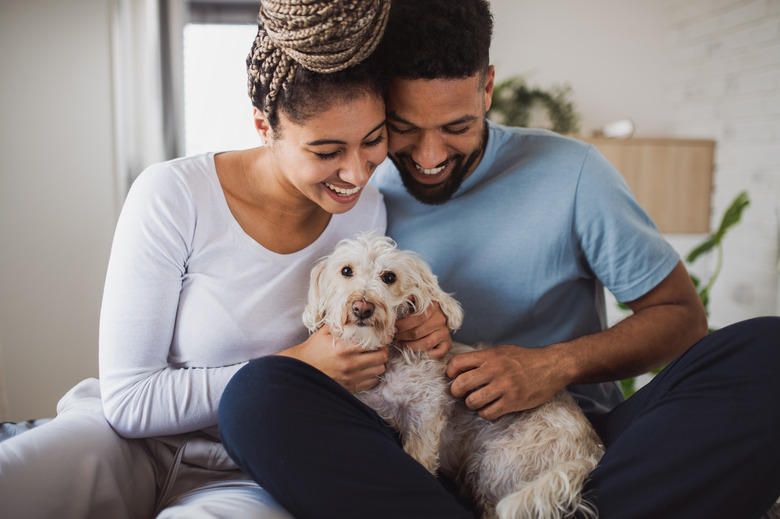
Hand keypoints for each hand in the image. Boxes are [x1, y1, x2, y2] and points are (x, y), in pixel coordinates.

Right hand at [276, 325, 387, 392]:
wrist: (301, 370)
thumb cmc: (313, 349)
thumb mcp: (325, 332)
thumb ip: (341, 323)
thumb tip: (355, 314)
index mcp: (345, 348)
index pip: (375, 342)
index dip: (382, 338)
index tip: (382, 336)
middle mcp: (350, 363)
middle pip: (382, 357)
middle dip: (383, 350)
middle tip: (380, 346)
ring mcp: (351, 377)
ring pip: (379, 370)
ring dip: (379, 363)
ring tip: (373, 357)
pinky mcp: (350, 387)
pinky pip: (372, 382)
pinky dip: (373, 375)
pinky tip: (367, 369)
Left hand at [395, 301, 452, 359]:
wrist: (438, 318)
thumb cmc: (422, 311)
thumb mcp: (417, 303)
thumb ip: (409, 303)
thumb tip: (402, 299)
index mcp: (433, 306)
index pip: (418, 317)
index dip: (403, 324)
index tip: (393, 328)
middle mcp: (441, 319)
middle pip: (418, 332)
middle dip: (402, 336)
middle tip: (394, 337)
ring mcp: (445, 332)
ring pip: (425, 344)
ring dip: (409, 346)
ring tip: (400, 344)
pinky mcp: (447, 344)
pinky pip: (436, 354)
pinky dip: (424, 355)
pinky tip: (414, 351)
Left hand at [446, 344, 566, 419]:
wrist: (553, 366)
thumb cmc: (525, 359)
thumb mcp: (502, 351)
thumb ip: (483, 359)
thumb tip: (460, 368)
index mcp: (490, 355)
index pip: (457, 363)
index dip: (451, 372)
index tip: (455, 377)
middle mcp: (495, 370)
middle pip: (461, 383)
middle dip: (456, 391)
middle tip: (462, 393)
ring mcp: (504, 386)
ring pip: (472, 401)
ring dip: (471, 404)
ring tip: (478, 401)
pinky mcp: (513, 401)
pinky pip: (488, 413)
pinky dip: (485, 413)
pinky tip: (491, 408)